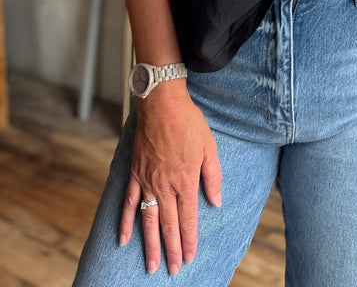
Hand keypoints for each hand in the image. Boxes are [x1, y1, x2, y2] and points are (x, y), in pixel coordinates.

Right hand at [119, 84, 221, 274]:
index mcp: (186, 180)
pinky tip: (123, 240)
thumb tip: (216, 201)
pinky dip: (126, 223)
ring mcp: (148, 182)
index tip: (190, 257)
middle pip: (168, 225)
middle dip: (172, 250)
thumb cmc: (189, 123)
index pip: (188, 218)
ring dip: (150, 245)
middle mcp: (165, 186)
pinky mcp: (135, 174)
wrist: (162, 104)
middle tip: (174, 270)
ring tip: (152, 266)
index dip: (189, 240)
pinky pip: (129, 204)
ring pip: (148, 221)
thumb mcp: (210, 147)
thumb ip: (213, 177)